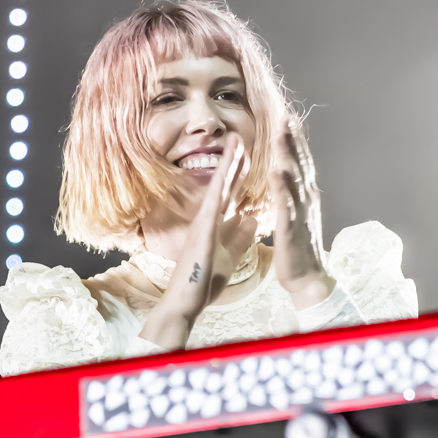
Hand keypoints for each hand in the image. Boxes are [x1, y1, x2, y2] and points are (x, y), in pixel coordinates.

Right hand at [139, 133, 254, 349]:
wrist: (185, 302)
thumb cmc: (203, 281)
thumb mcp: (230, 255)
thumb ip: (239, 236)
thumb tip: (252, 217)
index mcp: (216, 224)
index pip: (231, 192)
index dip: (239, 171)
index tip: (247, 150)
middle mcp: (208, 219)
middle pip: (224, 184)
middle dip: (234, 160)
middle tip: (240, 135)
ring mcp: (203, 224)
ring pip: (217, 189)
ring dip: (227, 165)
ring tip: (236, 142)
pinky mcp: (201, 234)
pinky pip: (212, 208)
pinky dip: (219, 190)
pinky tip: (225, 174)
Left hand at [271, 117, 334, 309]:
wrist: (309, 279)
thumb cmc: (299, 249)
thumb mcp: (295, 216)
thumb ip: (292, 196)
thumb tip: (287, 178)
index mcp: (305, 197)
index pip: (300, 163)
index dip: (295, 141)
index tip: (289, 118)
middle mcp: (307, 200)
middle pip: (300, 164)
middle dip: (293, 139)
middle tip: (287, 115)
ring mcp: (301, 213)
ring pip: (295, 178)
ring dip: (289, 155)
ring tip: (281, 133)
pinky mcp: (292, 228)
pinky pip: (287, 204)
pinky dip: (284, 187)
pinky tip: (278, 171)